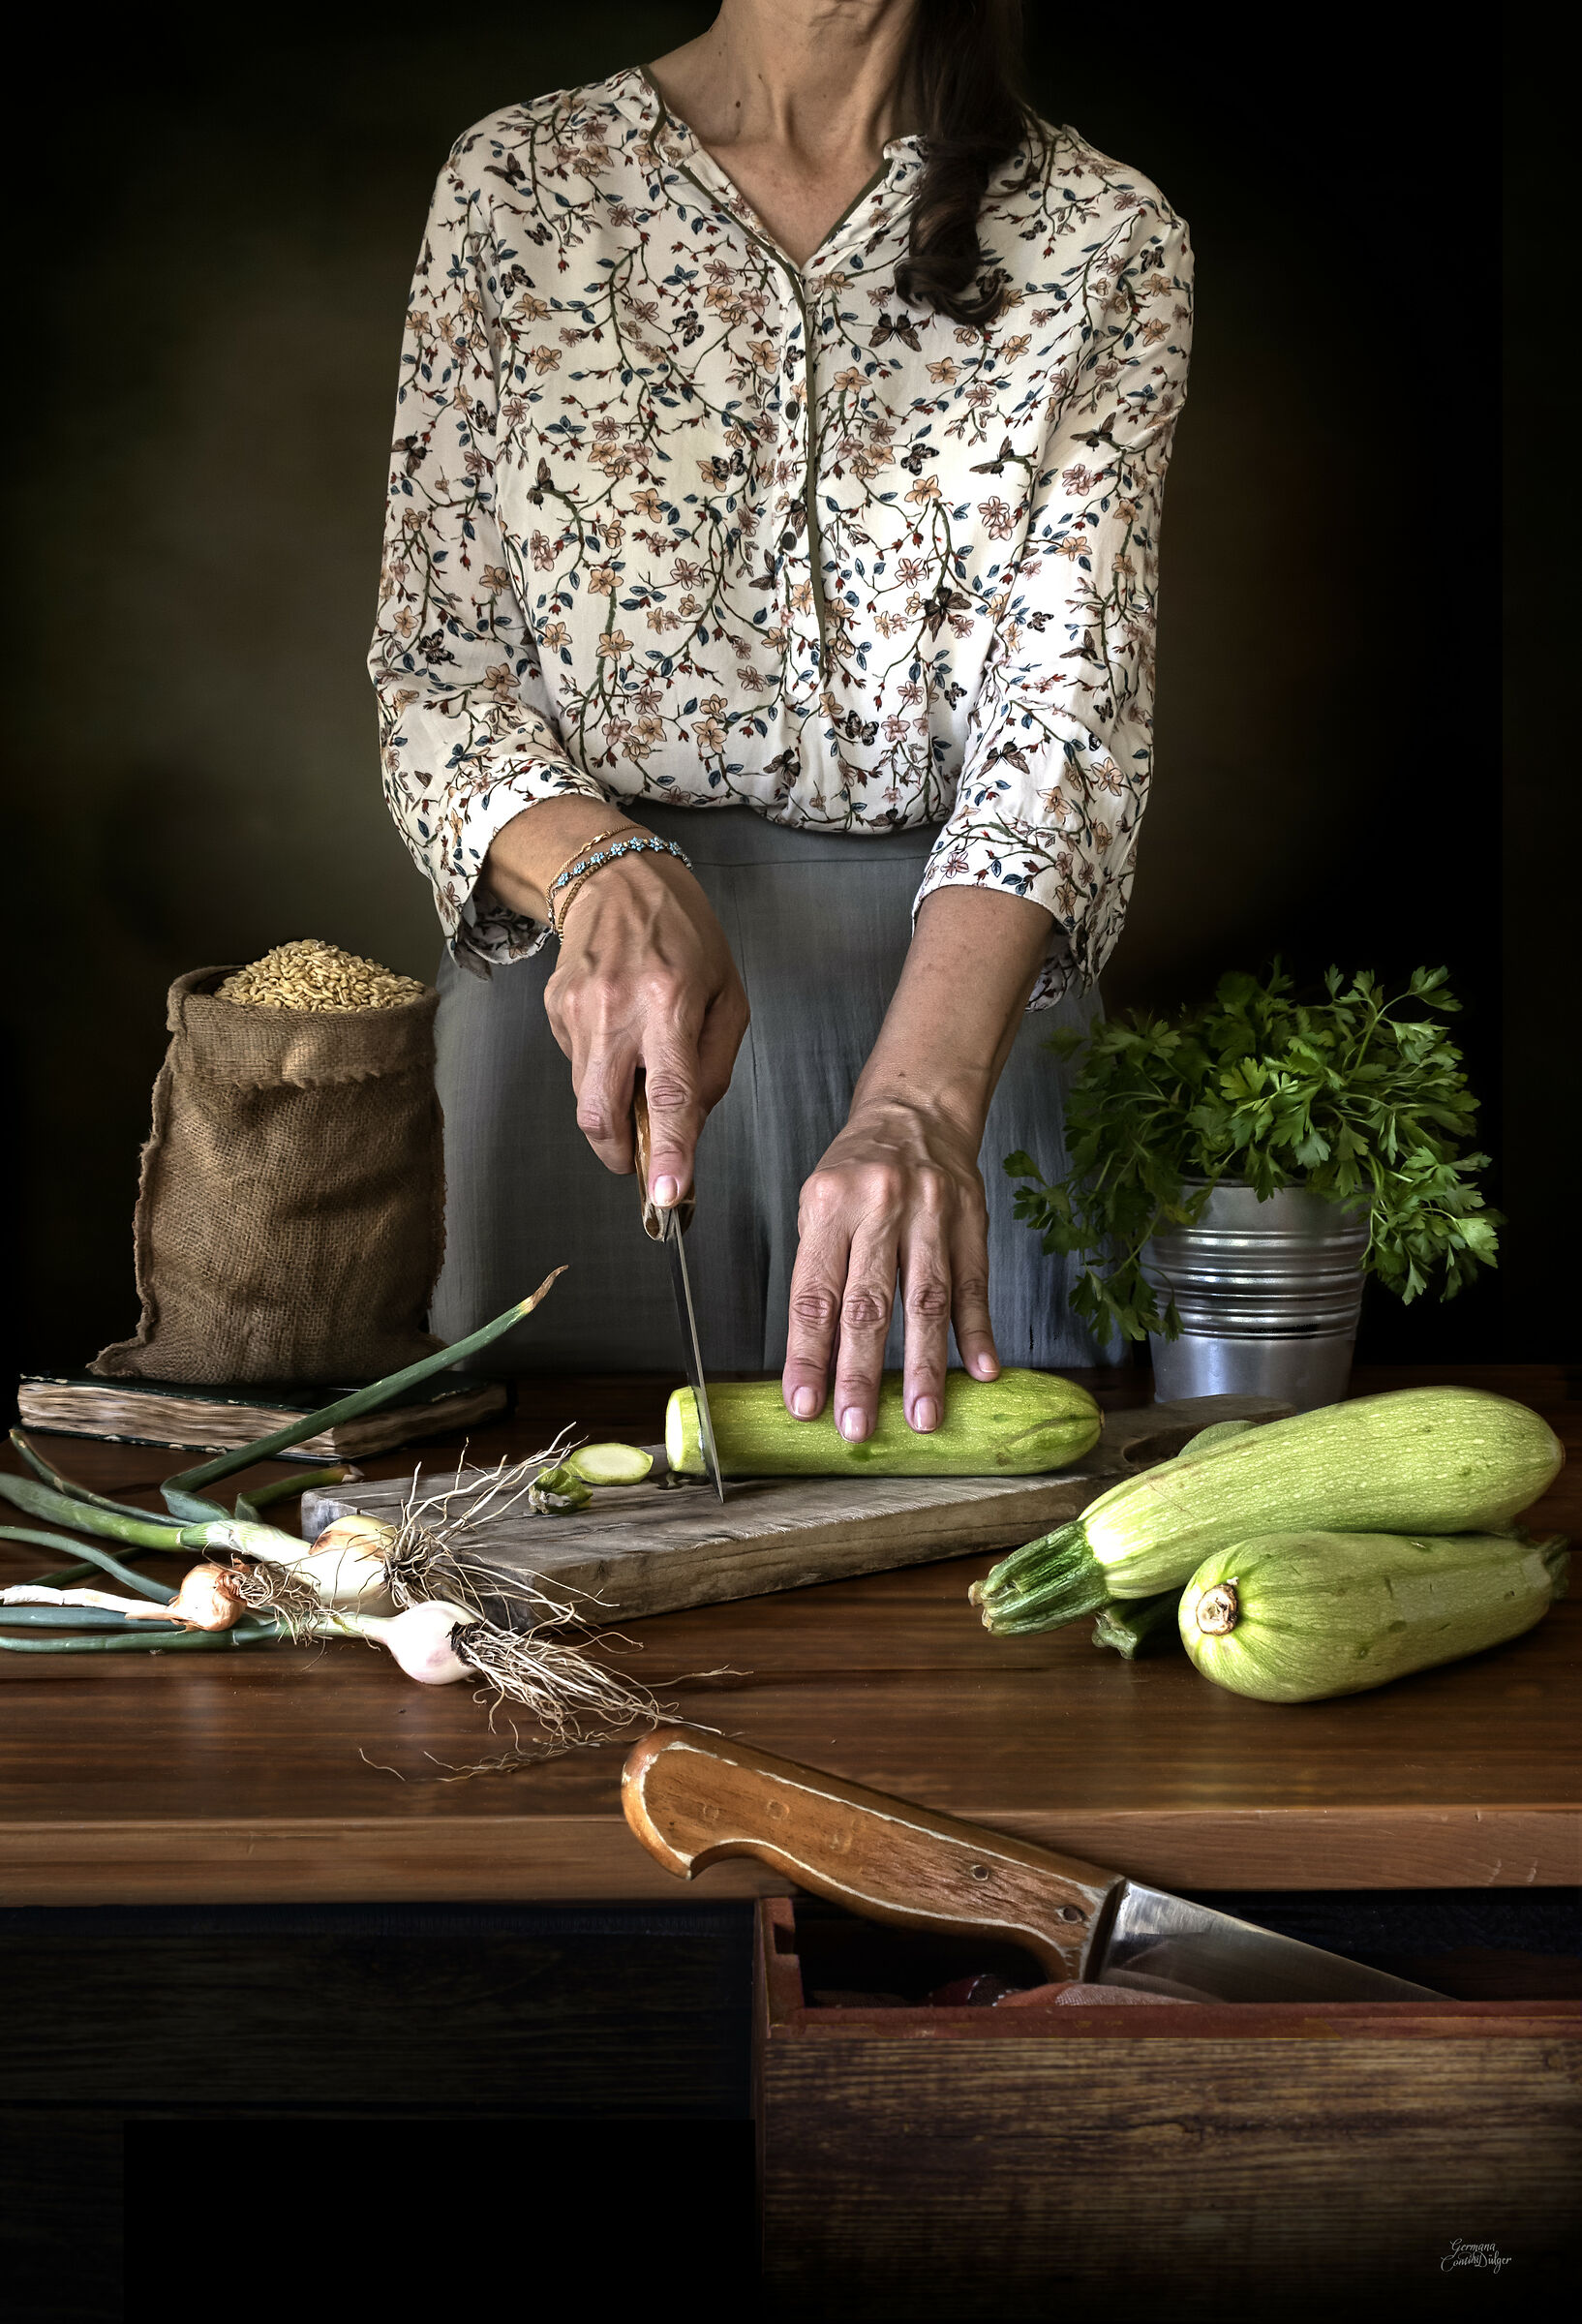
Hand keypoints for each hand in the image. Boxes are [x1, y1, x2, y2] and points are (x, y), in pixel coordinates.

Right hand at [483, 802, 747, 1201]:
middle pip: (601, 1111)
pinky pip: (577, 1067)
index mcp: (671, 1002)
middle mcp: (616, 1007)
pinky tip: (617, 1037)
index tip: (667, 1195)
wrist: (619, 881)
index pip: (668, 1092)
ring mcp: (576, 1009)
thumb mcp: (728, 997)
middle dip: (621, 1154)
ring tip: (638, 1073)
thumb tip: (688, 1126)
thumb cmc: (688, 939)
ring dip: (614, 1110)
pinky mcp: (553, 1010)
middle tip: (643, 1161)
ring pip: (584, 1097)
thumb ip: (712, 1068)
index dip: (669, 1150)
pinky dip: (600, 1072)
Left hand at [778, 882, 1054, 1439]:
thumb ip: (818, 1270)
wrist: (917, 1107)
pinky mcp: (972, 1221)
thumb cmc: (857, 1167)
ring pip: (926, 1301)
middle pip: (868, 1303)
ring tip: (924, 1417)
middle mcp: (879, 1208)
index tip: (805, 1405)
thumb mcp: (817, 1202)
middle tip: (857, 1427)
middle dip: (861, 1373)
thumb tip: (815, 1358)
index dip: (809, 1355)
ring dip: (926, 1367)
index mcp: (829, 1204)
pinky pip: (975, 1284)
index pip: (814, 1293)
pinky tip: (983, 1371)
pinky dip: (979, 1331)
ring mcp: (931, 1215)